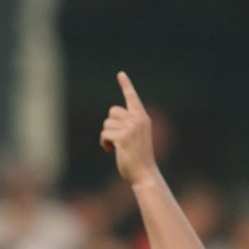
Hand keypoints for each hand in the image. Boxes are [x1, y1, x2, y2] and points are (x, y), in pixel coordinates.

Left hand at [100, 71, 158, 186]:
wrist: (145, 174)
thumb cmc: (139, 159)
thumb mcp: (136, 137)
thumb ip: (128, 125)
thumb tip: (111, 118)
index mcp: (143, 118)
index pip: (132, 98)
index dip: (126, 85)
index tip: (120, 74)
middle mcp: (138, 119)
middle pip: (113, 111)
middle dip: (110, 125)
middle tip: (116, 139)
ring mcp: (131, 128)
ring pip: (107, 124)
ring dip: (107, 136)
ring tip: (115, 147)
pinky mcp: (123, 137)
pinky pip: (105, 134)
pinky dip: (104, 143)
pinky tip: (110, 150)